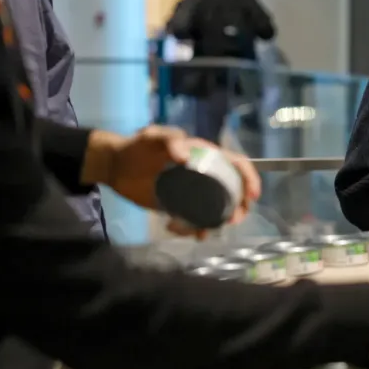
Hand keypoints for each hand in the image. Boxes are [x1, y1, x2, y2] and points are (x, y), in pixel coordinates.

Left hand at [88, 126, 261, 236]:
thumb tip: (185, 157)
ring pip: (217, 210)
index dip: (250, 178)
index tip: (252, 196)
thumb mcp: (153, 136)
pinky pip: (195, 220)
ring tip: (200, 232)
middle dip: (239, 208)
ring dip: (215, 223)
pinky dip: (193, 229)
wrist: (116, 166)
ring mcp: (194, 192)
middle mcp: (206, 175)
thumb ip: (170, 139)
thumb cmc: (137, 147)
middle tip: (230, 221)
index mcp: (206, 156)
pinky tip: (177, 229)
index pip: (237, 164)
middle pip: (234, 192)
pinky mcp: (181, 207)